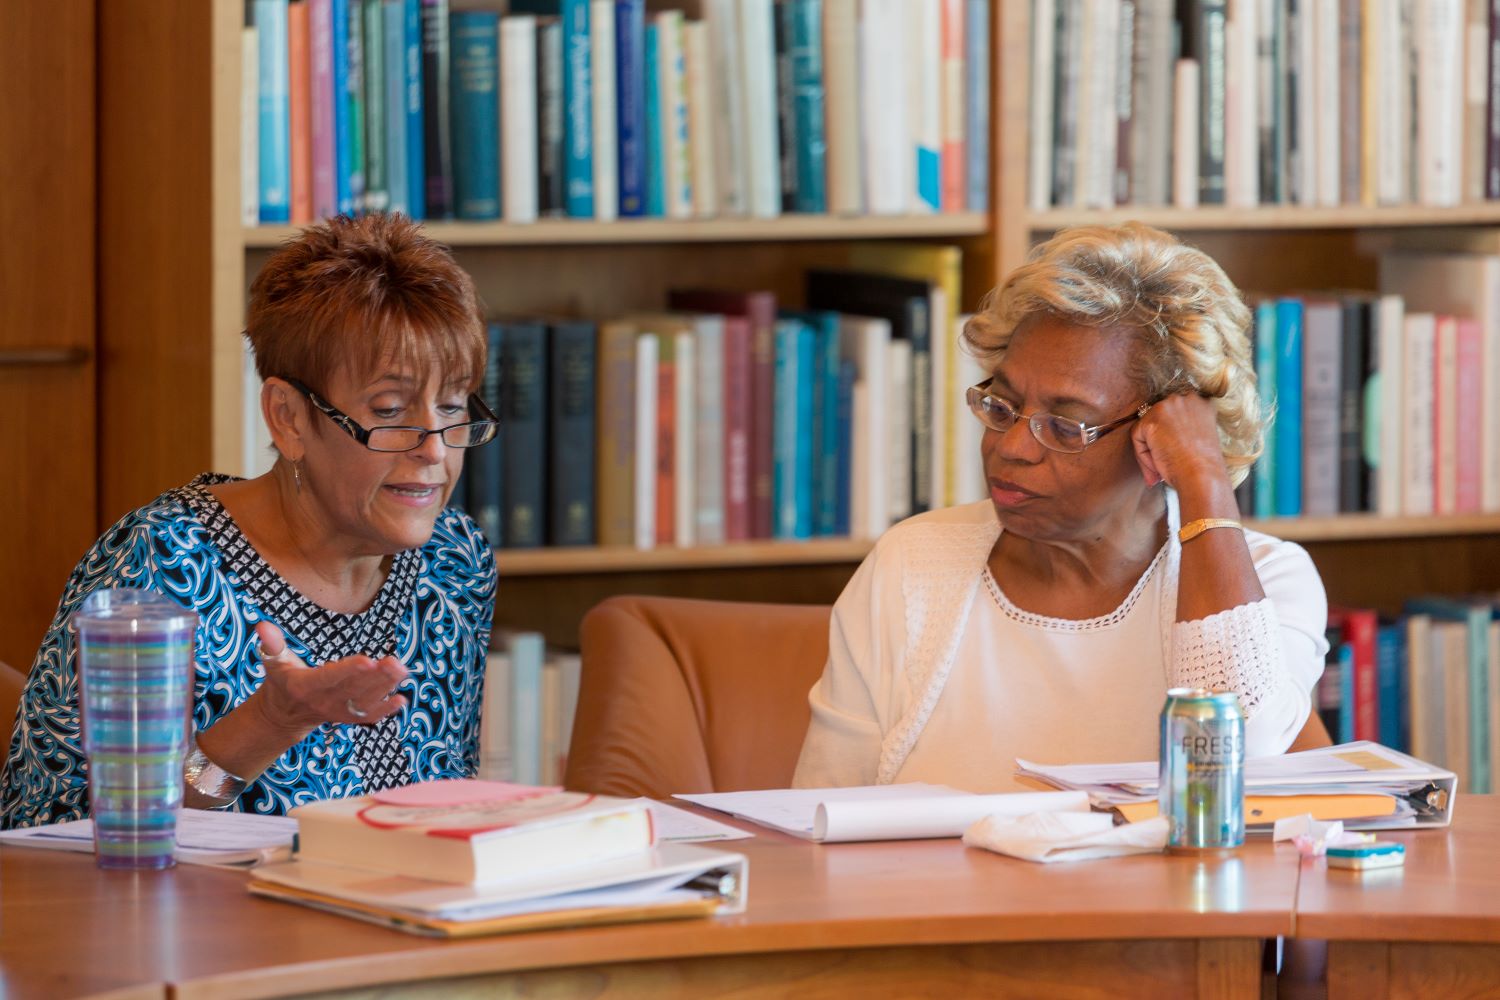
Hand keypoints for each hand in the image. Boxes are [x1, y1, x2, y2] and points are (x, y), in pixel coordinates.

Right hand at [252, 621, 409, 732]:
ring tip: (403, 670)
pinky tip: (402, 699)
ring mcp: (337, 711)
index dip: (349, 670)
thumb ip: (271, 644)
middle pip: (353, 689)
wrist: (283, 714)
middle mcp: (323, 701)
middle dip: (377, 676)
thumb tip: (262, 624)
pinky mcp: (347, 717)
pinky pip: (368, 716)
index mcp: (305, 686)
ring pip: (364, 701)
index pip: (330, 677)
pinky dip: (386, 710)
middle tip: (396, 662)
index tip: (368, 660)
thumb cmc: (280, 680)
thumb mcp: (273, 661)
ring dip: (386, 687)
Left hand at [1130, 392, 1230, 496]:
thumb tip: (1161, 432)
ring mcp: (1169, 406)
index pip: (1174, 413)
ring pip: (1147, 427)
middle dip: (1159, 441)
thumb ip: (1183, 426)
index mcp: (1202, 402)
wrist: (1203, 476)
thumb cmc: (1204, 465)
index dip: (1171, 434)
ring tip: (1162, 468)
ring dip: (1151, 449)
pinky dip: (1143, 455)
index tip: (1174, 453)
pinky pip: (1138, 437)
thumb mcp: (1198, 436)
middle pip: (1159, 418)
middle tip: (1166, 463)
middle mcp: (1187, 398)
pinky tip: (1157, 466)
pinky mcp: (1153, 419)